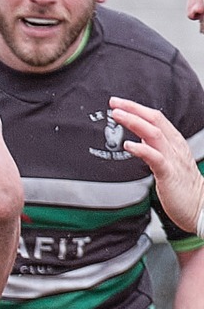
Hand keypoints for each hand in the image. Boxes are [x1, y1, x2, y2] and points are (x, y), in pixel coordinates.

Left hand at [111, 96, 203, 236]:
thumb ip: (155, 148)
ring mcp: (173, 158)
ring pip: (154, 133)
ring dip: (134, 122)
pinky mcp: (169, 174)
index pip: (155, 118)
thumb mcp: (167, 162)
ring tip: (117, 116)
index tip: (118, 103)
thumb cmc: (181, 187)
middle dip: (133, 109)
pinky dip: (142, 149)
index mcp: (174, 142)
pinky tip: (128, 145)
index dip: (137, 109)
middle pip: (154, 120)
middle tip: (113, 102)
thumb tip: (139, 139)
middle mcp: (174, 146)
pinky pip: (156, 158)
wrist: (199, 206)